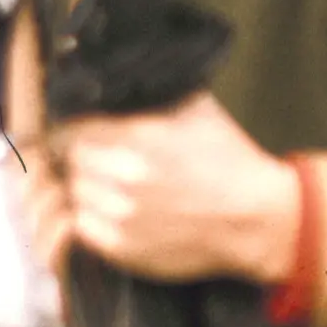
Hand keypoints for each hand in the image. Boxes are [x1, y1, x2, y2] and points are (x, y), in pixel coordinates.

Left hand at [48, 93, 301, 285]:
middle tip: (97, 158)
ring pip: (73, 193)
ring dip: (86, 187)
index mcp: (139, 137)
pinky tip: (111, 210)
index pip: (72, 128)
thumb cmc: (227, 160)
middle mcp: (125, 176)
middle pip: (71, 160)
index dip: (75, 129)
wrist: (256, 218)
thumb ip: (151, 92)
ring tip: (107, 184)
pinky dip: (90, 217)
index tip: (84, 132)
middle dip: (81, 156)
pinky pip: (81, 227)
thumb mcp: (195, 108)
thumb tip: (114, 78)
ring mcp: (122, 215)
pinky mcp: (123, 247)